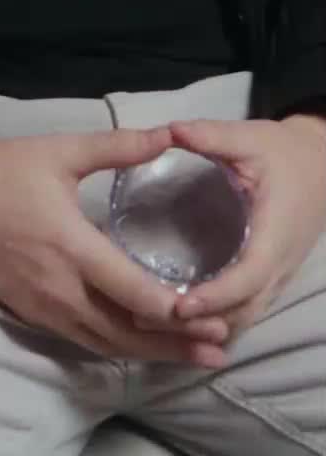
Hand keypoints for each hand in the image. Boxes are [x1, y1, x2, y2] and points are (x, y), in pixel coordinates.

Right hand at [0, 123, 230, 367]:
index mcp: (69, 245)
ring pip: (105, 344)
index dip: (173, 309)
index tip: (211, 313)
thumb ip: (115, 147)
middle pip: (126, 331)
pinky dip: (116, 346)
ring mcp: (42, 307)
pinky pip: (82, 341)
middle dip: (174, 343)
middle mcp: (59, 287)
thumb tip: (166, 135)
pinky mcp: (30, 315)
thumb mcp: (58, 151)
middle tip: (218, 346)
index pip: (130, 291)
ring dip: (150, 353)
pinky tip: (140, 345)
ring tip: (193, 354)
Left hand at [172, 113, 325, 338]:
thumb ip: (211, 136)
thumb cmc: (282, 153)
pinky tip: (183, 318)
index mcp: (274, 235)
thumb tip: (169, 130)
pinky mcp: (271, 280)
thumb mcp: (248, 138)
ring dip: (206, 327)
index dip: (215, 297)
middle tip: (148, 318)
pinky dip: (218, 321)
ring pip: (245, 318)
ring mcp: (278, 278)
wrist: (320, 167)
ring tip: (155, 322)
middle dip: (200, 322)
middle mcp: (279, 266)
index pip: (247, 279)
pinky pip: (247, 310)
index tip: (179, 306)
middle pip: (243, 311)